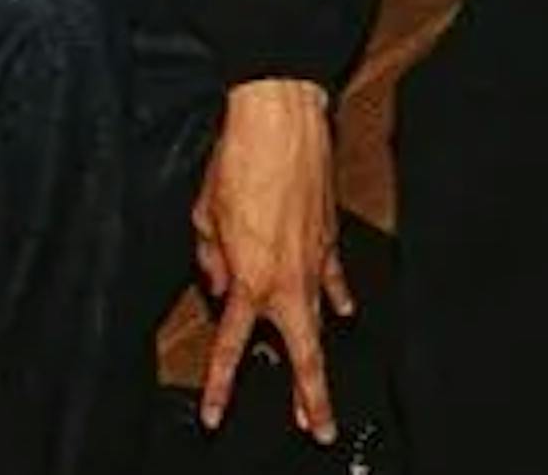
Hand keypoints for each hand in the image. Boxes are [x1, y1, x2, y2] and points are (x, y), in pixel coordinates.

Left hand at [192, 78, 347, 441]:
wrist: (281, 121)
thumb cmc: (240, 160)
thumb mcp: (204, 215)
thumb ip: (209, 257)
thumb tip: (216, 279)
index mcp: (249, 278)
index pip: (232, 346)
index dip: (222, 385)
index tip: (217, 414)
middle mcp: (286, 279)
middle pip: (301, 354)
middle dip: (309, 396)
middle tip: (316, 427)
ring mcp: (315, 262)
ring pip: (320, 323)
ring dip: (320, 358)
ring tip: (323, 393)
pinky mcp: (330, 238)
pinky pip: (334, 280)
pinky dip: (338, 298)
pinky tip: (343, 313)